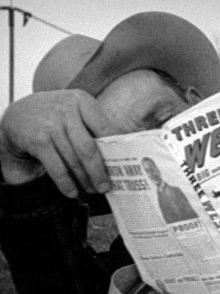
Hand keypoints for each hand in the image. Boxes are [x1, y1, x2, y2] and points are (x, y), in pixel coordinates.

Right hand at [0, 90, 114, 197]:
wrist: (20, 113)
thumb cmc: (58, 115)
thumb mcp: (76, 110)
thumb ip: (95, 125)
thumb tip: (121, 153)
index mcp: (83, 101)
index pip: (105, 129)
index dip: (116, 150)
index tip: (124, 166)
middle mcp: (67, 111)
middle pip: (89, 148)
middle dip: (99, 171)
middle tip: (107, 186)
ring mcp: (50, 125)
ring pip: (73, 159)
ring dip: (84, 179)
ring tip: (92, 189)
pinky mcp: (37, 140)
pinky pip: (56, 167)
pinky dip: (65, 182)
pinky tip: (72, 192)